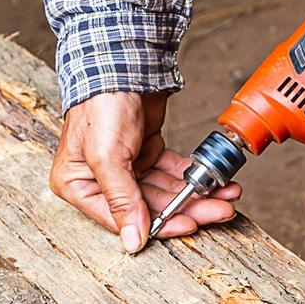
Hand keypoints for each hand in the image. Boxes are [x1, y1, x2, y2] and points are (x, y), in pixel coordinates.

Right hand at [51, 92, 240, 251]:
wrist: (124, 61)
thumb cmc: (103, 104)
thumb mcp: (107, 157)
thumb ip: (122, 200)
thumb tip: (133, 242)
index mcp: (78, 185)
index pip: (121, 219)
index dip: (158, 224)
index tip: (188, 226)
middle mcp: (101, 180)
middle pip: (150, 207)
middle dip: (188, 209)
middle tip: (220, 210)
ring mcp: (126, 167)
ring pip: (167, 191)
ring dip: (197, 195)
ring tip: (226, 196)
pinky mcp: (147, 152)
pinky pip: (174, 173)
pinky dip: (194, 178)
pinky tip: (217, 182)